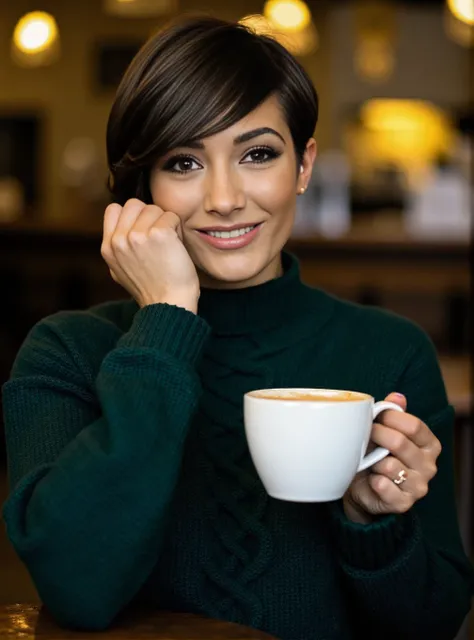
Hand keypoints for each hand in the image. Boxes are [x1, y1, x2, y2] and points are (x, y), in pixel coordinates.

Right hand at [101, 199, 199, 312]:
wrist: (169, 306)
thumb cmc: (152, 290)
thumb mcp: (120, 270)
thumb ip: (118, 248)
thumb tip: (121, 229)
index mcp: (108, 248)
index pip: (114, 209)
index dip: (132, 216)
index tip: (144, 232)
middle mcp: (119, 240)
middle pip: (135, 204)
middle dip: (149, 216)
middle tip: (159, 238)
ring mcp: (137, 236)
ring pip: (154, 208)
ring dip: (165, 223)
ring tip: (168, 244)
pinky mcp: (159, 234)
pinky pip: (171, 216)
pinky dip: (178, 229)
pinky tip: (177, 246)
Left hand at [343, 392, 441, 523]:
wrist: (363, 487)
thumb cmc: (376, 454)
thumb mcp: (385, 430)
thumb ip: (393, 413)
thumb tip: (398, 396)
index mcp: (430, 445)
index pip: (414, 425)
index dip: (390, 418)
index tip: (376, 417)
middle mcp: (429, 466)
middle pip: (400, 443)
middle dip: (377, 435)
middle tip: (366, 435)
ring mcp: (418, 487)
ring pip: (390, 465)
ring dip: (373, 461)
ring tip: (370, 461)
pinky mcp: (403, 503)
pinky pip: (383, 486)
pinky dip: (372, 480)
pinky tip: (371, 478)